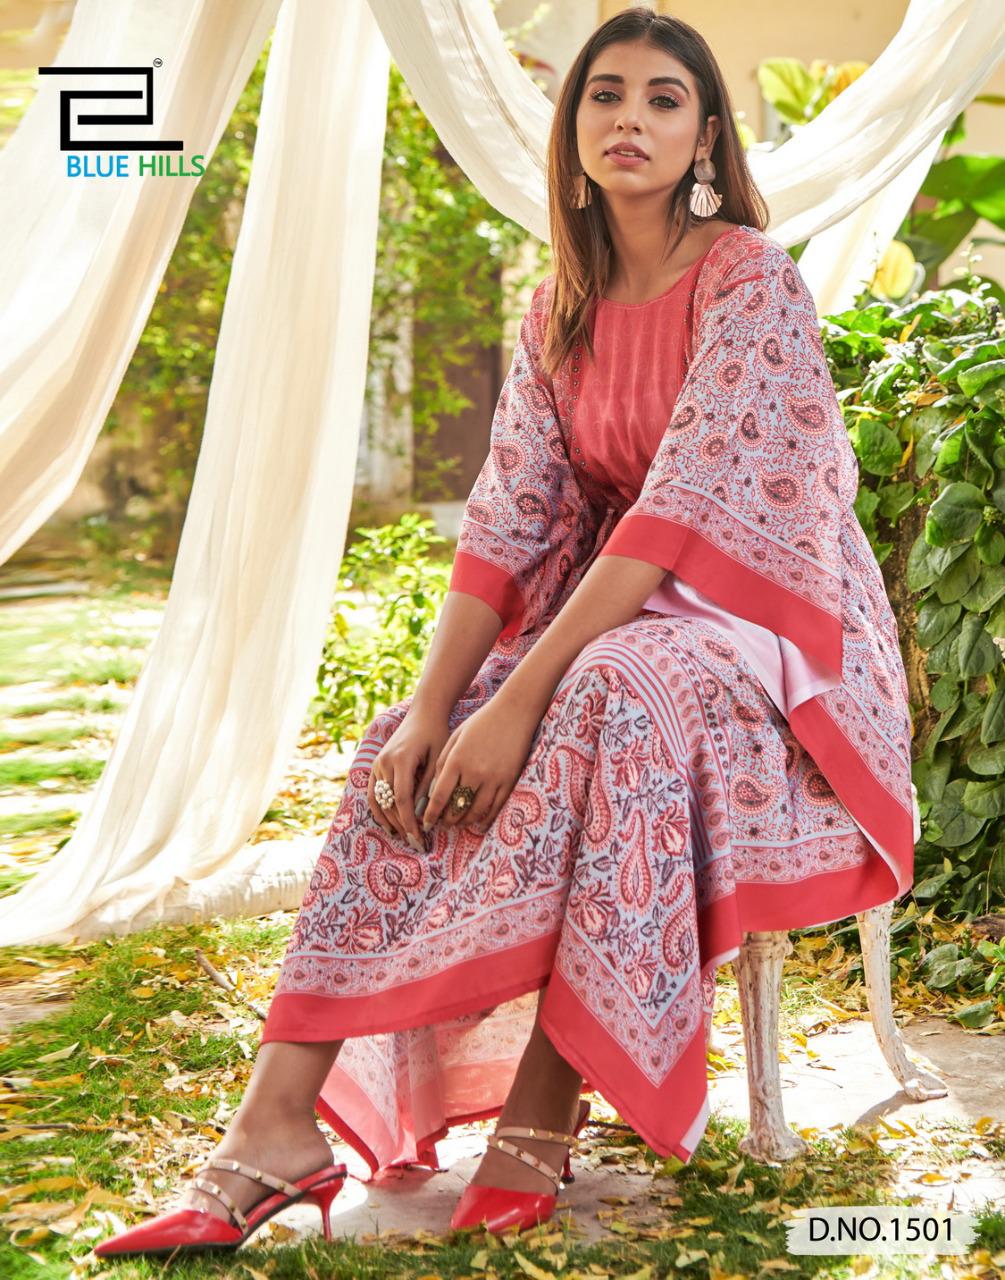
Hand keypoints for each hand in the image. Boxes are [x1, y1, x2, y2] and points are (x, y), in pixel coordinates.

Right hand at [367, 705, 451, 849]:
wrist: (423, 714)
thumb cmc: (436, 734)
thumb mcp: (438, 759)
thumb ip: (429, 786)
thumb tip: (424, 814)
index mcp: (401, 759)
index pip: (402, 799)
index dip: (409, 821)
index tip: (419, 837)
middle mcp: (384, 762)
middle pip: (389, 803)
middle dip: (402, 826)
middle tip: (416, 843)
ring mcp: (377, 764)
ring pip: (379, 801)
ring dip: (390, 821)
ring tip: (403, 837)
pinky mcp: (375, 765)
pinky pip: (373, 794)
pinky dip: (379, 811)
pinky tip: (390, 825)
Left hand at [421, 695, 539, 834]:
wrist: (514, 712)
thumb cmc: (481, 722)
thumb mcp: (456, 737)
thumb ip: (443, 762)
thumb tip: (433, 790)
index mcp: (457, 760)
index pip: (439, 796)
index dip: (431, 813)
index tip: (426, 823)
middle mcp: (474, 772)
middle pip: (456, 807)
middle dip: (446, 820)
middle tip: (442, 825)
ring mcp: (493, 778)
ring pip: (476, 811)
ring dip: (465, 822)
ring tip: (458, 824)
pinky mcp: (509, 780)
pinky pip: (496, 807)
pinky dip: (486, 819)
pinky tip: (479, 824)